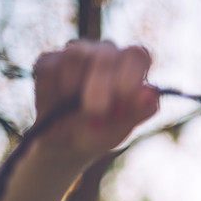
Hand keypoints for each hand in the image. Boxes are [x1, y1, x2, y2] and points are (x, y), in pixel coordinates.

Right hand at [31, 40, 158, 162]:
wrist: (63, 147)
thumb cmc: (100, 133)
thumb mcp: (120, 129)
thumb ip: (137, 111)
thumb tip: (151, 92)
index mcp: (130, 68)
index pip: (137, 55)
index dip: (130, 75)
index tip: (123, 100)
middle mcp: (106, 54)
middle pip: (106, 53)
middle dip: (100, 86)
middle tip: (95, 111)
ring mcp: (77, 54)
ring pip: (76, 56)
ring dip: (75, 90)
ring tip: (76, 110)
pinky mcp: (49, 60)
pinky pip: (51, 67)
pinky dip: (54, 92)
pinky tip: (58, 105)